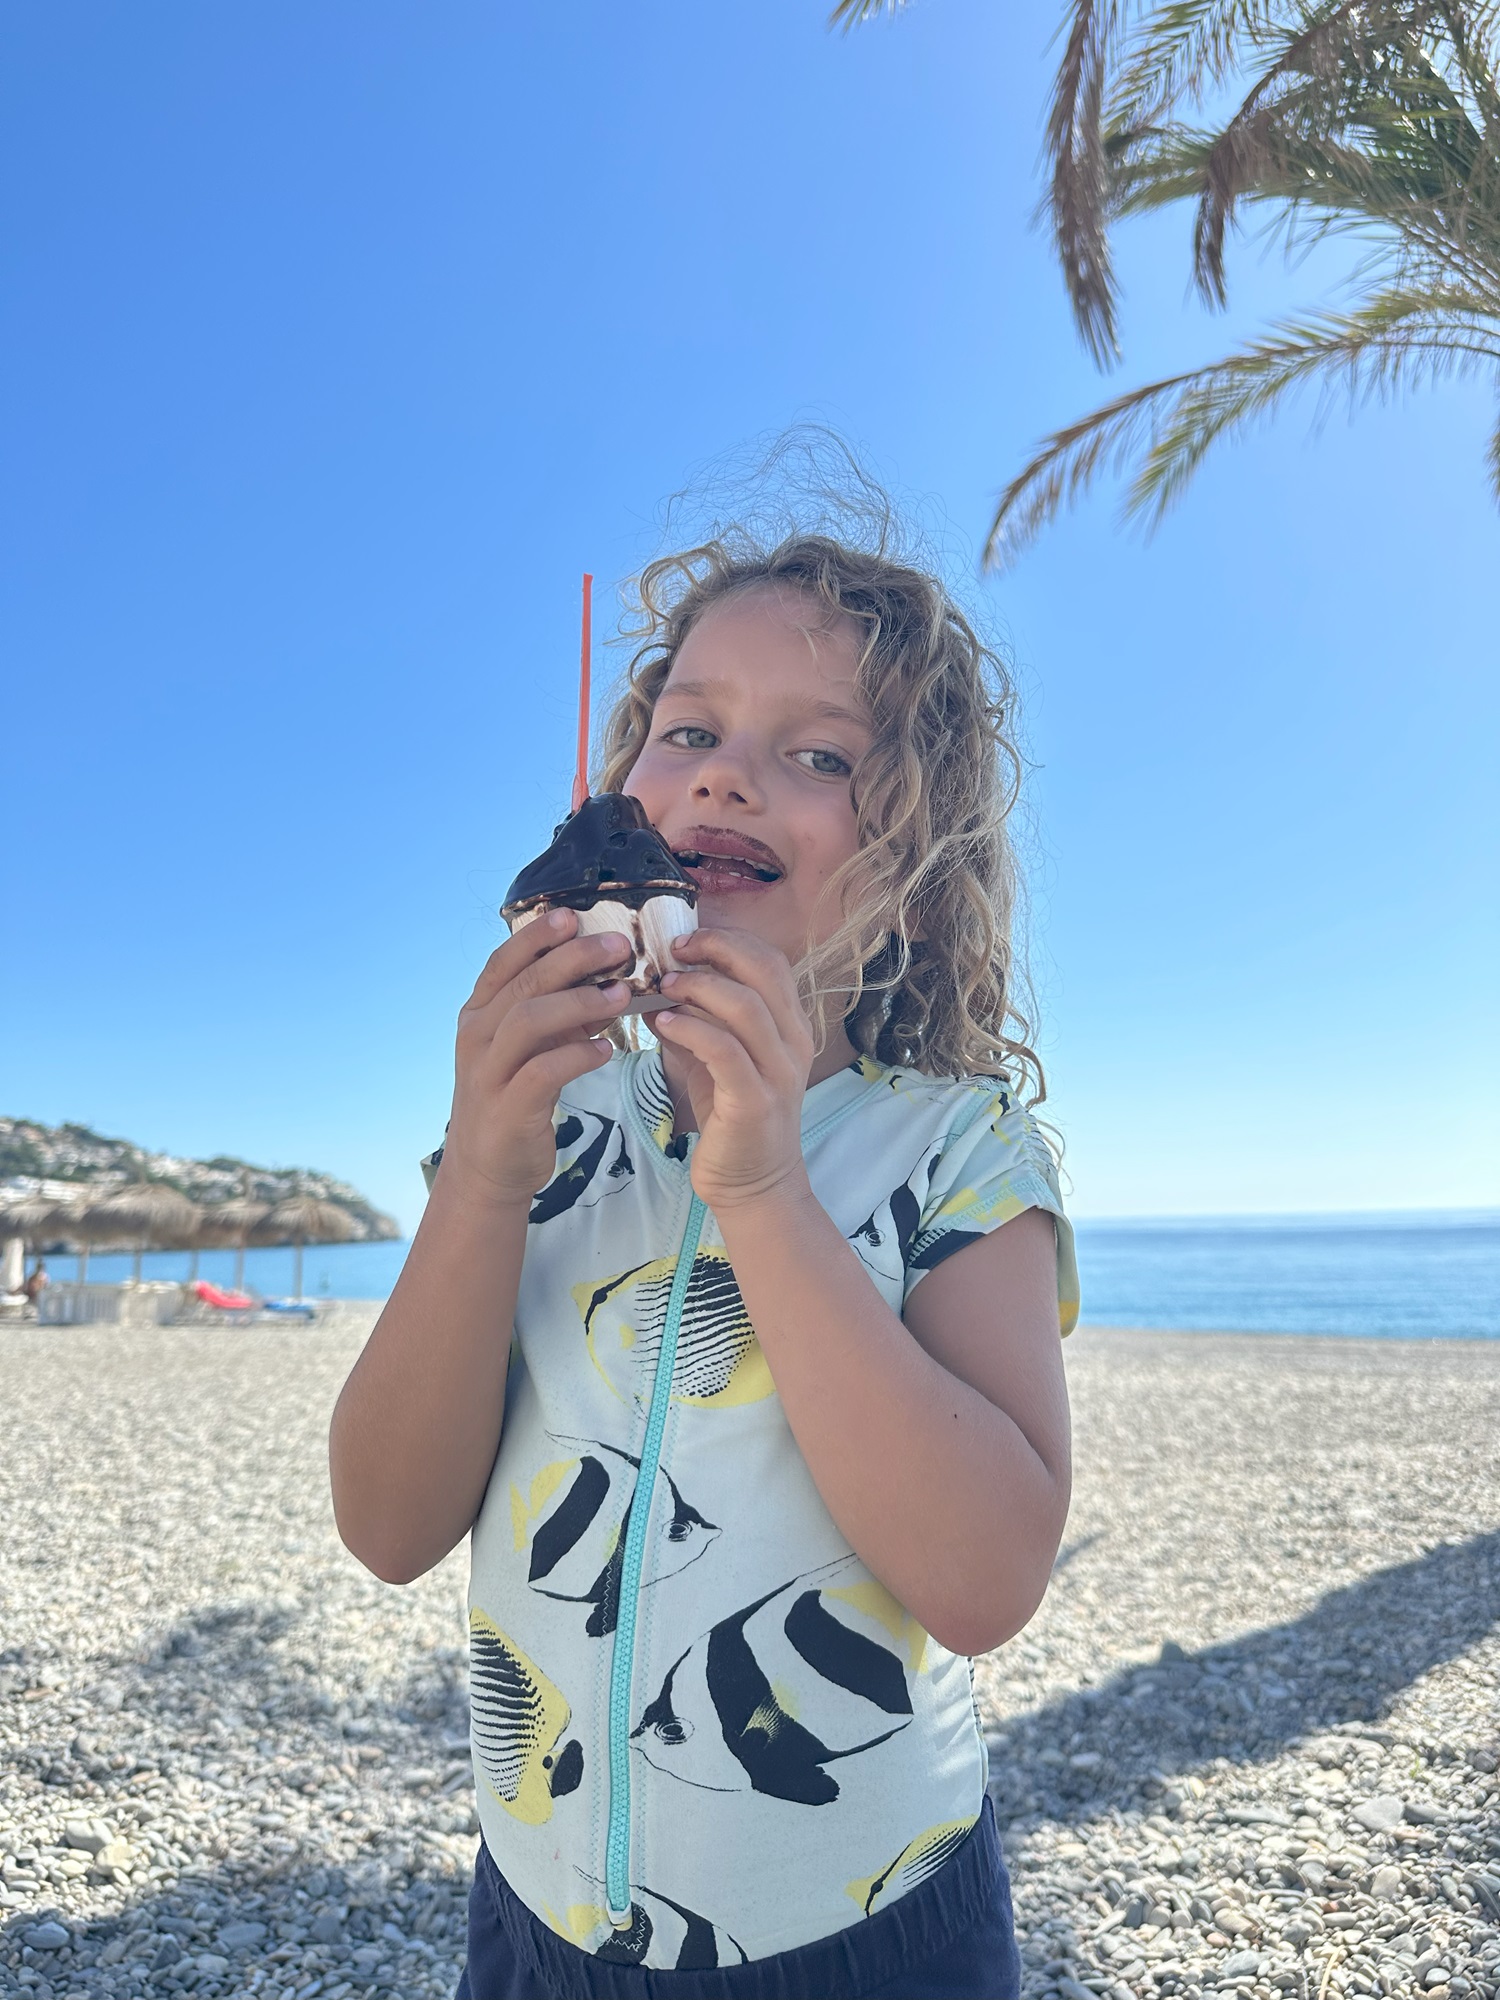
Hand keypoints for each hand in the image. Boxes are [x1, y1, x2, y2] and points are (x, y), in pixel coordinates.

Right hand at [440, 911, 630, 1208]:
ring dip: (580, 1002)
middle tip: (617, 947)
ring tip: (621, 995)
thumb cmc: (515, 1098)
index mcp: (479, 1015)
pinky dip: (577, 1054)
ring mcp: (488, 1072)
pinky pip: (543, 1071)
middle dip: (573, 960)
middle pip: (524, 983)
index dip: (536, 937)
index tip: (572, 915)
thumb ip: (558, 1014)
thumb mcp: (530, 1049)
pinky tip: (606, 1049)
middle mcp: (477, 1037)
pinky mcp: (508, 1108)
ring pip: (530, 1020)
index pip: (502, 962)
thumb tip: (606, 978)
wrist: (488, 1169)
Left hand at [652, 927, 814, 1213]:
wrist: (754, 1186)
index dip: (728, 939)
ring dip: (698, 987)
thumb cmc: (732, 1118)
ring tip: (662, 985)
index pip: (769, 960)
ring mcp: (778, 1072)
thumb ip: (694, 1022)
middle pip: (763, 970)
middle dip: (715, 949)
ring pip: (746, 1007)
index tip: (684, 938)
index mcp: (789, 1026)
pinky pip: (725, 1051)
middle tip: (671, 949)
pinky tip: (662, 1022)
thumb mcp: (713, 1060)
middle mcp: (792, 1043)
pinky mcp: (755, 1102)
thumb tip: (654, 989)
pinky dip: (692, 1029)